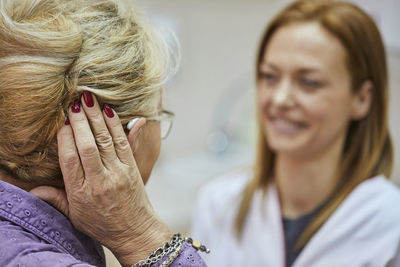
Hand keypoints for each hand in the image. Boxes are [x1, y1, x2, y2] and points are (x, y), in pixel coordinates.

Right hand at [30, 92, 170, 265]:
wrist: (135, 231)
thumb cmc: (103, 224)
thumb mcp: (75, 216)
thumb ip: (56, 200)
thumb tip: (35, 189)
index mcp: (81, 193)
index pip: (70, 160)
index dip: (65, 138)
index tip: (62, 123)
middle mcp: (100, 181)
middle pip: (87, 146)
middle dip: (80, 122)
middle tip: (74, 103)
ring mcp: (118, 173)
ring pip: (105, 141)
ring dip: (97, 118)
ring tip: (89, 100)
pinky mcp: (132, 169)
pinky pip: (123, 143)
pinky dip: (117, 126)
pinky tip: (110, 112)